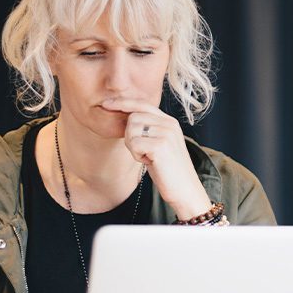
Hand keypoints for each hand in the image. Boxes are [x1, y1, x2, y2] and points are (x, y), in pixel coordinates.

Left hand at [102, 99, 212, 219]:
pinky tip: (149, 162)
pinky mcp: (160, 145)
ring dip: (133, 147)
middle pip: (133, 117)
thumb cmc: (168, 170)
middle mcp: (169, 123)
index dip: (123, 103)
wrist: (185, 190)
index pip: (142, 104)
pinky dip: (136, 155)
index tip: (106, 104)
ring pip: (131, 130)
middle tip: (142, 151)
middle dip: (130, 136)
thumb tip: (126, 116)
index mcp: (170, 121)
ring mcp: (166, 133)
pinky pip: (134, 144)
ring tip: (148, 157)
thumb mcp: (159, 144)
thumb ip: (148, 129)